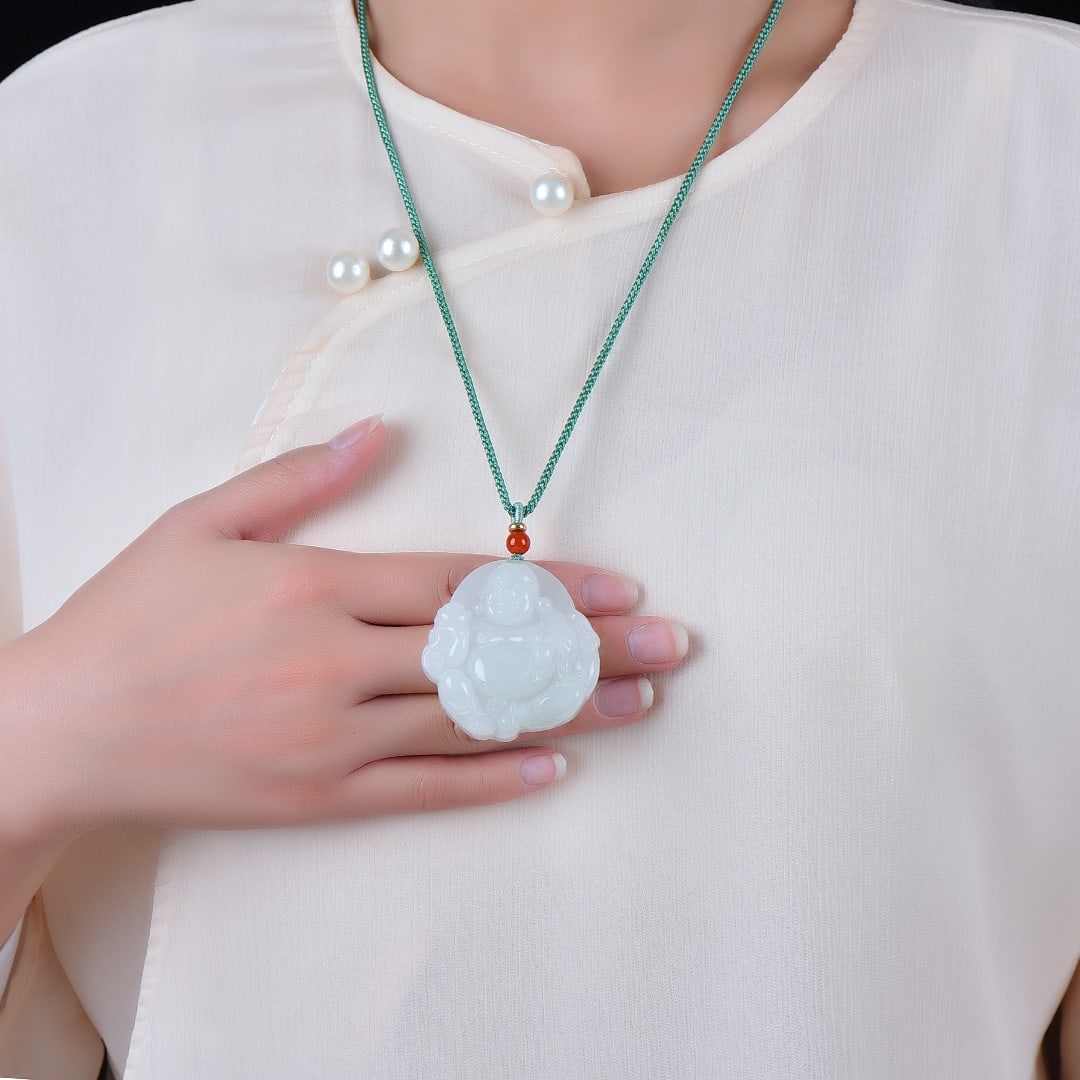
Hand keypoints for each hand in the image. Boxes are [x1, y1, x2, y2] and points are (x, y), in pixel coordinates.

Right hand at [1, 415, 688, 843]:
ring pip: (473, 721)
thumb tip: (380, 431)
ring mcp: (330, 739)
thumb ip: (302, 479)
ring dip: (568, 712)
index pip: (464, 583)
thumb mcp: (203, 521)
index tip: (622, 590)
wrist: (60, 728)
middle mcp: (336, 663)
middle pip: (490, 653)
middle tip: (671, 648)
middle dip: (591, 649)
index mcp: (317, 585)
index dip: (553, 587)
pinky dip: (495, 781)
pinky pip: (424, 791)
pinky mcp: (317, 800)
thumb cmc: (131, 615)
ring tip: (641, 704)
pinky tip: (556, 769)